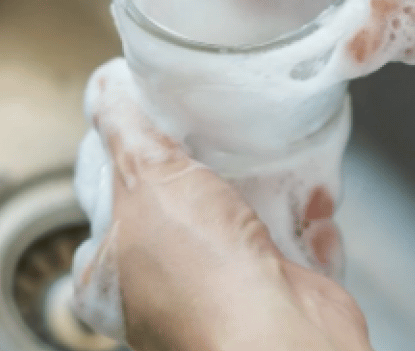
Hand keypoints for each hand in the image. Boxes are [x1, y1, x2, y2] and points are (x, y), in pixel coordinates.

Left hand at [72, 60, 370, 350]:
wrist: (286, 340)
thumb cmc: (203, 279)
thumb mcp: (145, 175)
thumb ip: (124, 128)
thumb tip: (106, 89)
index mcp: (109, 274)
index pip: (107, 199)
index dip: (129, 156)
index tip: (151, 123)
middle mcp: (162, 290)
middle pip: (181, 200)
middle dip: (210, 166)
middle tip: (219, 134)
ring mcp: (224, 292)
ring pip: (243, 216)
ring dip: (269, 187)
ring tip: (276, 165)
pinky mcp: (278, 293)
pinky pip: (293, 240)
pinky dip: (306, 221)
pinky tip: (309, 209)